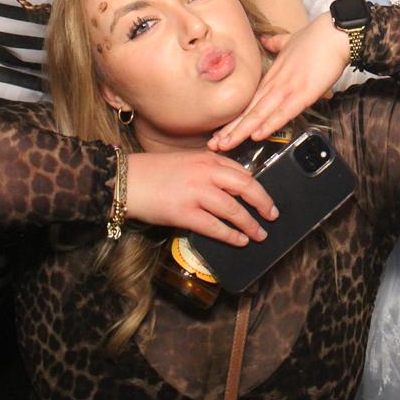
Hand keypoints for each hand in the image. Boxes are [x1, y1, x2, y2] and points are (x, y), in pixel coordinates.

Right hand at [127, 149, 278, 245]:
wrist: (127, 180)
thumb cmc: (154, 172)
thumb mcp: (185, 162)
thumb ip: (207, 169)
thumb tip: (230, 186)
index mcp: (206, 158)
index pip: (241, 171)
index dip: (257, 186)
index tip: (265, 197)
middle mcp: (205, 172)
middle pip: (246, 187)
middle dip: (263, 202)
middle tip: (272, 214)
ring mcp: (196, 193)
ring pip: (234, 209)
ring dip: (250, 224)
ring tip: (259, 234)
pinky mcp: (185, 213)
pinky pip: (215, 227)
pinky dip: (231, 235)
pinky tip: (239, 241)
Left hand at [208, 11, 349, 151]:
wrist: (336, 32)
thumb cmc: (317, 36)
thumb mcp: (291, 40)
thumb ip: (277, 43)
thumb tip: (266, 41)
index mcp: (273, 74)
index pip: (249, 100)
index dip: (234, 117)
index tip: (220, 130)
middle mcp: (276, 83)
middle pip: (249, 110)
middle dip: (231, 129)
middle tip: (213, 145)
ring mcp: (289, 88)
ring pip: (260, 113)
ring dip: (241, 131)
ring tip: (224, 144)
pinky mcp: (304, 93)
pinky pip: (283, 112)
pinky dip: (269, 124)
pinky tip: (256, 135)